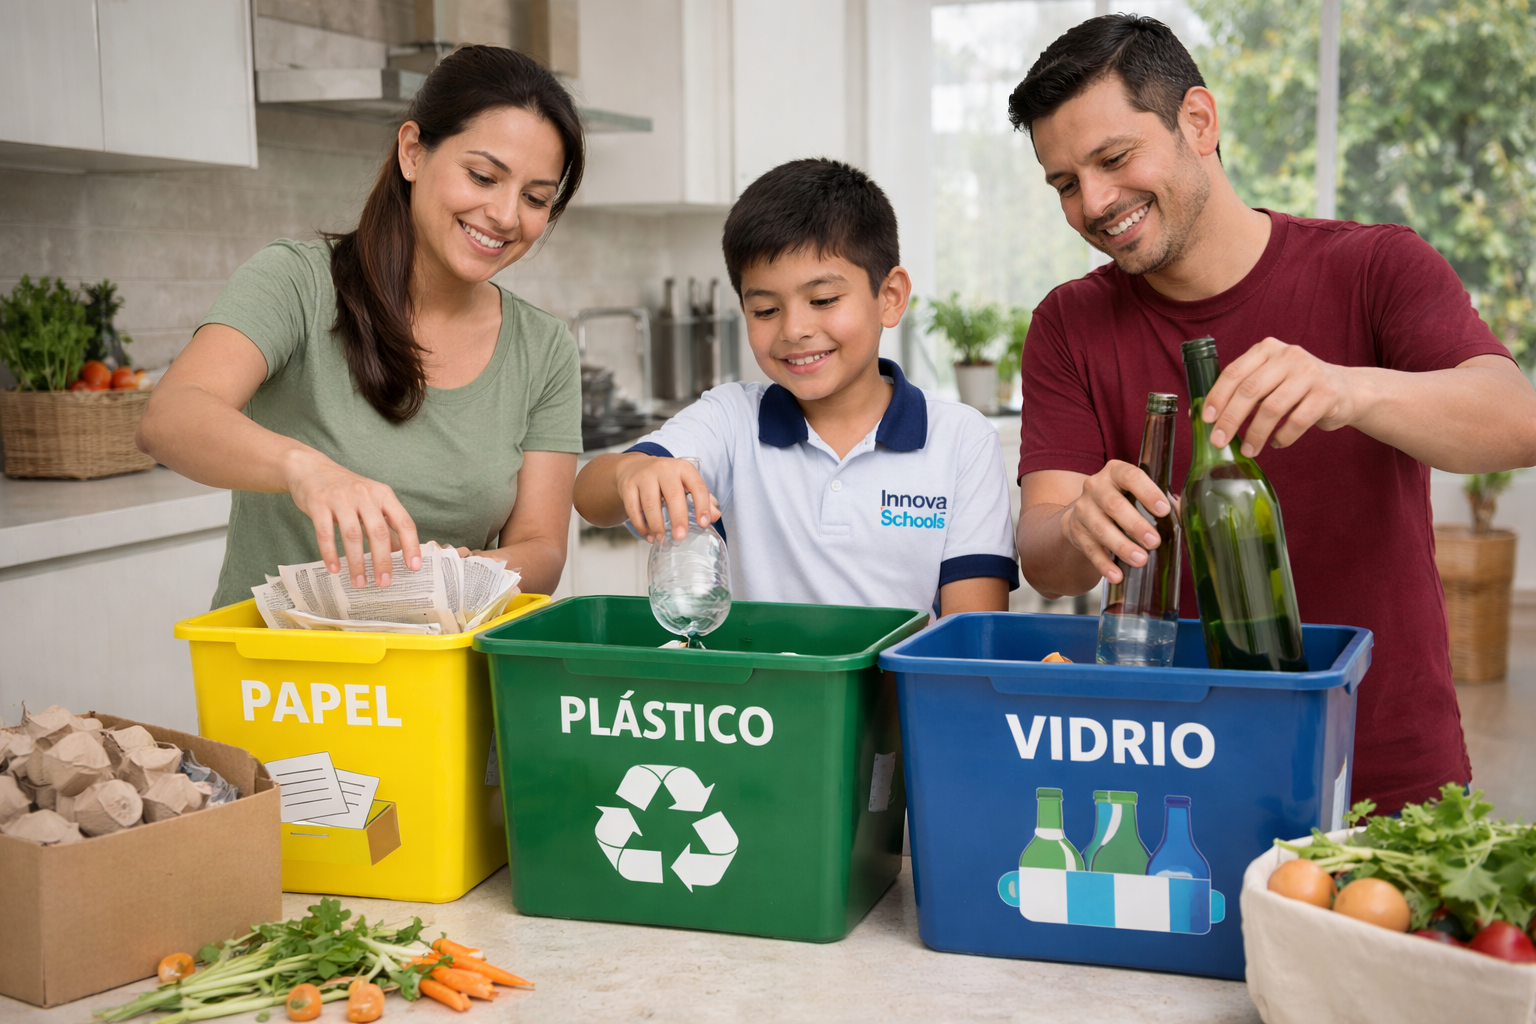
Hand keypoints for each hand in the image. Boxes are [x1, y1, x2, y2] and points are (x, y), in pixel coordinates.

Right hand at [284, 451, 419, 587]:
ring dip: (357, 562)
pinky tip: (334, 569)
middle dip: (383, 561)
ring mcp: (341, 498)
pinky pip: (325, 533)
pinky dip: (330, 553)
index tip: (414, 567)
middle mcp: (365, 494)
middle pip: (378, 532)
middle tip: (384, 583)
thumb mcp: (371, 500)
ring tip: (359, 582)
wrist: (311, 468)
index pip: (403, 522)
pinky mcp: (319, 503)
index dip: (411, 546)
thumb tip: (400, 551)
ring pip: (353, 535)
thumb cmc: (345, 488)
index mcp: (383, 494)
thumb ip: (384, 523)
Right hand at [613, 454, 717, 542]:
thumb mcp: (686, 483)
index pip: (697, 486)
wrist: (635, 467)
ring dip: (656, 525)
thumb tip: (715, 516)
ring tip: (662, 540)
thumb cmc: (666, 479)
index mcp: (683, 468)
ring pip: (650, 504)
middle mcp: (664, 469)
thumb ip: (703, 498)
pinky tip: (649, 536)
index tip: (704, 523)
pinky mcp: (628, 486)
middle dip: (678, 518)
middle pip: (673, 495)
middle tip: (680, 536)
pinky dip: (641, 526)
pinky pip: (633, 509)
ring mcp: (644, 476)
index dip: (702, 506)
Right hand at [1062, 460, 1169, 583]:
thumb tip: (1185, 514)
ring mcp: (1083, 509)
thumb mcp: (1138, 495)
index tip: (1163, 510)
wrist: (1086, 513)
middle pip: (1114, 505)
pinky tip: (1116, 575)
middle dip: (1136, 525)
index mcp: (1115, 472)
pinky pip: (1090, 549)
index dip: (1148, 492)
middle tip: (1154, 542)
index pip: (1131, 476)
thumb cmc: (1123, 502)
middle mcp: (1095, 487)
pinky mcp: (1076, 531)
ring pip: (1101, 528)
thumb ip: (1161, 502)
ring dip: (1122, 546)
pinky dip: (1104, 564)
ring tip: (1141, 560)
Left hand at [1204, 338, 1356, 455]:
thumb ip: (1243, 391)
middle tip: (1219, 441)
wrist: (1347, 390)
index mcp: (1267, 349)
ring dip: (1256, 434)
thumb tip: (1203, 416)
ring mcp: (1309, 373)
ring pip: (1272, 408)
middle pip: (1250, 390)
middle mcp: (1288, 356)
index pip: (1235, 372)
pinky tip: (1277, 443)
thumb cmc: (1297, 388)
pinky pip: (1297, 421)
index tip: (1206, 419)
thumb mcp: (1270, 380)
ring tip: (1249, 450)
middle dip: (1231, 419)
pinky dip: (1283, 437)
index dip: (1217, 397)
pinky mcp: (1326, 393)